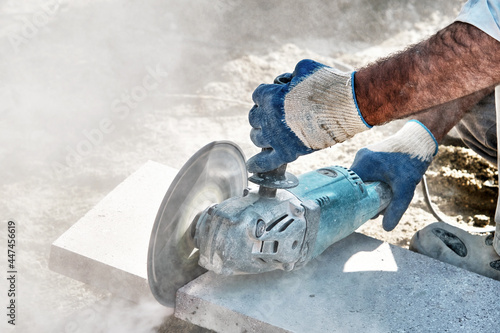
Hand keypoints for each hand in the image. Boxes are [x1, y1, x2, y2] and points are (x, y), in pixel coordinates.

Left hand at [247, 59, 369, 172]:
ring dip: (262, 134)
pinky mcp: (288, 152)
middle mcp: (269, 119)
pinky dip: (257, 164)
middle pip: (254, 118)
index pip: (257, 96)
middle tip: (276, 114)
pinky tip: (250, 167)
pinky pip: (266, 162)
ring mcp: (277, 138)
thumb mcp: (303, 68)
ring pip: (256, 138)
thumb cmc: (328, 84)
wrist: (348, 106)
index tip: (275, 96)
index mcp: (270, 97)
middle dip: (263, 114)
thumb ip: (288, 77)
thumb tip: (285, 83)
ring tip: (272, 132)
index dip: (266, 95)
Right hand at [350, 120, 437, 230]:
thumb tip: (387, 228)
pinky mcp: (371, 155)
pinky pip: (367, 172)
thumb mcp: (405, 188)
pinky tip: (385, 187)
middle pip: (355, 184)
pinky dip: (374, 182)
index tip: (360, 211)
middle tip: (375, 209)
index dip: (353, 200)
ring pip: (362, 178)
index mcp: (363, 164)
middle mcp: (360, 158)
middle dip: (364, 197)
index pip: (348, 186)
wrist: (420, 140)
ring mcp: (365, 155)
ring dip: (370, 190)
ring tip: (383, 198)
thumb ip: (396, 208)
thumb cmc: (411, 161)